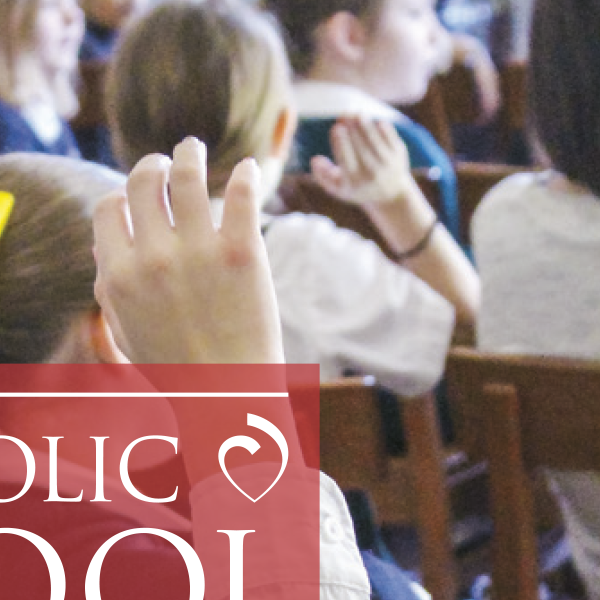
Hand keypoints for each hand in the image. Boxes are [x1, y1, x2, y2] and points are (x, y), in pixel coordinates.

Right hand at [93, 137, 283, 363]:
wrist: (228, 399)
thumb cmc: (177, 369)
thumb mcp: (125, 333)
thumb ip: (107, 289)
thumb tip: (101, 248)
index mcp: (117, 275)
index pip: (109, 208)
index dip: (122, 194)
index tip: (139, 194)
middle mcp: (152, 257)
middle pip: (142, 182)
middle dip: (150, 163)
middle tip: (165, 158)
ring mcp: (198, 252)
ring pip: (185, 176)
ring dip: (187, 152)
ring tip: (193, 146)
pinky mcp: (243, 254)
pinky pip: (242, 194)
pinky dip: (247, 174)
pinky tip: (250, 166)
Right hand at [310, 116, 413, 205]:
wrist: (391, 194)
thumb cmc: (358, 187)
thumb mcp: (338, 188)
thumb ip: (322, 175)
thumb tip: (315, 160)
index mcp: (354, 181)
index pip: (345, 158)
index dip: (341, 141)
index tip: (336, 128)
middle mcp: (372, 174)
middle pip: (360, 146)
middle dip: (352, 129)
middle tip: (343, 115)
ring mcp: (387, 164)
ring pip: (374, 140)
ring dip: (365, 124)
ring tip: (356, 114)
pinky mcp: (399, 155)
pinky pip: (390, 137)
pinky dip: (382, 128)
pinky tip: (374, 121)